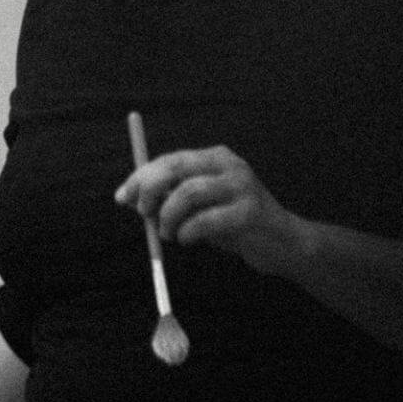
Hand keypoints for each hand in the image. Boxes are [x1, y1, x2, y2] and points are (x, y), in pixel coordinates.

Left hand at [115, 144, 304, 275]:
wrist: (279, 243)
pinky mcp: (251, 211)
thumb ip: (170, 198)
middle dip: (150, 190)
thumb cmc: (232, 224)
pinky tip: (188, 240)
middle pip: (176, 167)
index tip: (122, 198)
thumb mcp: (198, 207)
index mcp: (214, 158)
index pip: (169, 159)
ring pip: (188, 193)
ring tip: (169, 234)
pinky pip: (206, 220)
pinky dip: (188, 233)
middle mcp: (229, 165)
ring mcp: (242, 186)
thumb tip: (130, 197)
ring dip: (168, 218)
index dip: (141, 177)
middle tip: (142, 213)